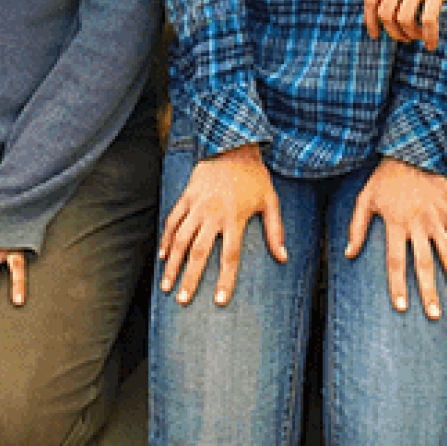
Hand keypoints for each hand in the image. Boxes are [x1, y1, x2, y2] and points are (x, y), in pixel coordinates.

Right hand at [157, 143, 286, 308]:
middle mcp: (213, 214)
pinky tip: (162, 256)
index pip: (230, 257)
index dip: (225, 280)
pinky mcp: (187, 195)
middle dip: (190, 279)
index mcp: (235, 218)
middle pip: (200, 253)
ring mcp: (197, 205)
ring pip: (181, 239)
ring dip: (172, 264)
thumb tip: (284, 258)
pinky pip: (173, 220)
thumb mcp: (270, 200)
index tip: (219, 301)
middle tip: (182, 301)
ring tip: (166, 286)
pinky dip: (166, 238)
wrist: (232, 143)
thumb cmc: (254, 175)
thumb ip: (276, 231)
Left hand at [343, 157, 446, 317]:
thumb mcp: (365, 198)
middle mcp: (417, 223)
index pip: (395, 261)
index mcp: (395, 223)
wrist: (412, 151)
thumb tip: (348, 254)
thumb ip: (357, 227)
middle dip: (429, 291)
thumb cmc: (385, 178)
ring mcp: (436, 218)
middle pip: (424, 263)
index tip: (401, 307)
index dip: (398, 285)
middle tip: (434, 315)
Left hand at [363, 0, 446, 48]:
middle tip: (406, 38)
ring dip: (410, 35)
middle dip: (393, 32)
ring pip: (404, 20)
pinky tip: (433, 43)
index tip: (375, 35)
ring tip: (420, 37)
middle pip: (385, 13)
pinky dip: (429, 36)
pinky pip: (428, 20)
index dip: (370, 20)